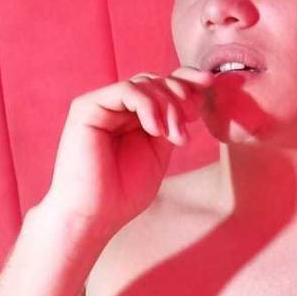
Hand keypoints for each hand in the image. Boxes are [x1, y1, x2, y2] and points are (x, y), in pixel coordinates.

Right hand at [43, 67, 217, 242]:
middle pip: (155, 79)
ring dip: (168, 105)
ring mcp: (100, 105)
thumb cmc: (122, 194)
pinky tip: (156, 130)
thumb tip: (194, 95)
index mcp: (132, 116)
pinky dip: (148, 106)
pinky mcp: (86, 108)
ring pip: (144, 82)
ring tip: (174, 136)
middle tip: (189, 123)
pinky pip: (126, 90)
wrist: (93, 216)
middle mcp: (115, 107)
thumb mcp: (159, 153)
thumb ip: (172, 124)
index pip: (161, 84)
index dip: (187, 78)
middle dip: (180, 96)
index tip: (210, 84)